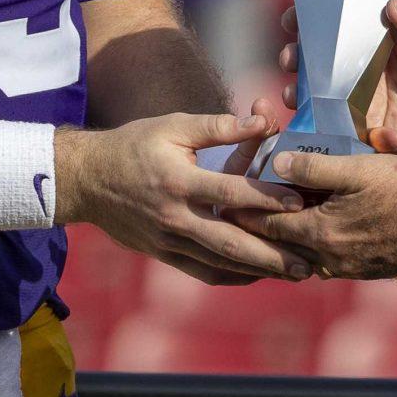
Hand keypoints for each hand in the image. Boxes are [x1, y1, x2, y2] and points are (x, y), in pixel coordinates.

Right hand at [58, 114, 313, 284]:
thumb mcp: (173, 127)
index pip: (231, 192)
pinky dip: (233, 276)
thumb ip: (219, 127)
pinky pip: (203, 271)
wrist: (87, 181)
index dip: (268, 198)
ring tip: (296, 275)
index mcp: (178, 181)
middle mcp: (175, 217)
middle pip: (231, 243)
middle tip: (309, 264)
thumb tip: (263, 120)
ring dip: (260, 271)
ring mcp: (168, 241)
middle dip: (272, 256)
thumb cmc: (134, 146)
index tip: (301, 203)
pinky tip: (259, 275)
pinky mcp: (164, 254)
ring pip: (220, 264)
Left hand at [232, 150, 396, 279]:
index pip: (265, 226)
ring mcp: (348, 269)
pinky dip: (308, 250)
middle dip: (255, 233)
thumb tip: (275, 161)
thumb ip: (314, 166)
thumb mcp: (358, 168)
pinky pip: (325, 262)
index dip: (241, 212)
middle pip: (278, 248)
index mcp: (320, 233)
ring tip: (266, 227)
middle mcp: (329, 259)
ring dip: (283, 243)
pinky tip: (310, 235)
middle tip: (233, 218)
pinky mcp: (365, 271)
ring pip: (301, 258)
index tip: (220, 204)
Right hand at [281, 0, 396, 160]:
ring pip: (317, 97)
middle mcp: (361, 69)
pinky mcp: (369, 130)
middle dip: (294, 58)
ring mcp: (362, 100)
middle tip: (290, 59)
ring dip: (300, 94)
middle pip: (315, 61)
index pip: (333, 25)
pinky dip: (332, 131)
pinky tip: (338, 128)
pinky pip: (341, 132)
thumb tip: (393, 5)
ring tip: (294, 94)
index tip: (293, 20)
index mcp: (375, 40)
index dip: (307, 20)